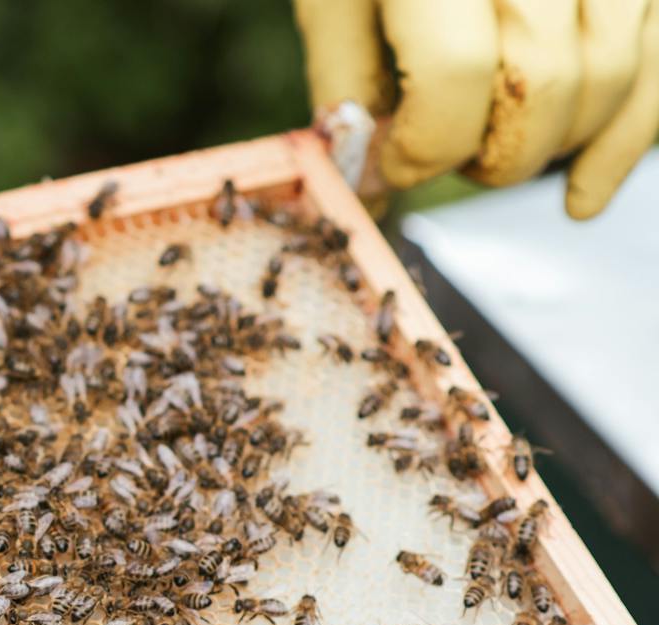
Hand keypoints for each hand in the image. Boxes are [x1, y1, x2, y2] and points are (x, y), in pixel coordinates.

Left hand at [295, 0, 658, 217]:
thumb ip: (349, 89)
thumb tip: (364, 191)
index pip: (455, 75)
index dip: (422, 146)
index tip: (397, 159)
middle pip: (541, 85)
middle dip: (491, 153)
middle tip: (451, 153)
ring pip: (611, 79)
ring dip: (551, 146)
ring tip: (496, 148)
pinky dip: (626, 141)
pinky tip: (582, 198)